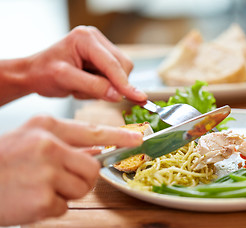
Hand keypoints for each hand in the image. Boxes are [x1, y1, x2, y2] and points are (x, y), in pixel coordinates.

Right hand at [0, 115, 142, 225]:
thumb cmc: (2, 161)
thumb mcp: (32, 139)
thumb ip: (66, 143)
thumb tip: (98, 148)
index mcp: (47, 127)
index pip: (93, 130)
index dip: (119, 136)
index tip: (137, 139)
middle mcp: (49, 146)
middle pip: (92, 168)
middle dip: (82, 178)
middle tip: (58, 180)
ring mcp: (46, 172)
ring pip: (83, 188)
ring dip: (66, 193)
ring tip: (41, 187)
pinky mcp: (42, 198)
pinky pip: (63, 206)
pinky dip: (50, 207)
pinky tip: (31, 199)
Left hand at [26, 25, 146, 101]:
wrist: (34, 74)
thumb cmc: (43, 73)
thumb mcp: (65, 80)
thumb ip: (93, 86)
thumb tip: (118, 95)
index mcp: (86, 38)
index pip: (112, 63)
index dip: (125, 83)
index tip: (138, 97)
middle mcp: (96, 40)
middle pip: (122, 66)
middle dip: (112, 84)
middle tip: (88, 93)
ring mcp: (100, 49)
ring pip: (121, 73)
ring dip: (106, 87)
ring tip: (82, 88)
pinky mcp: (102, 60)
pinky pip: (114, 77)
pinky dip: (103, 87)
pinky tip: (86, 86)